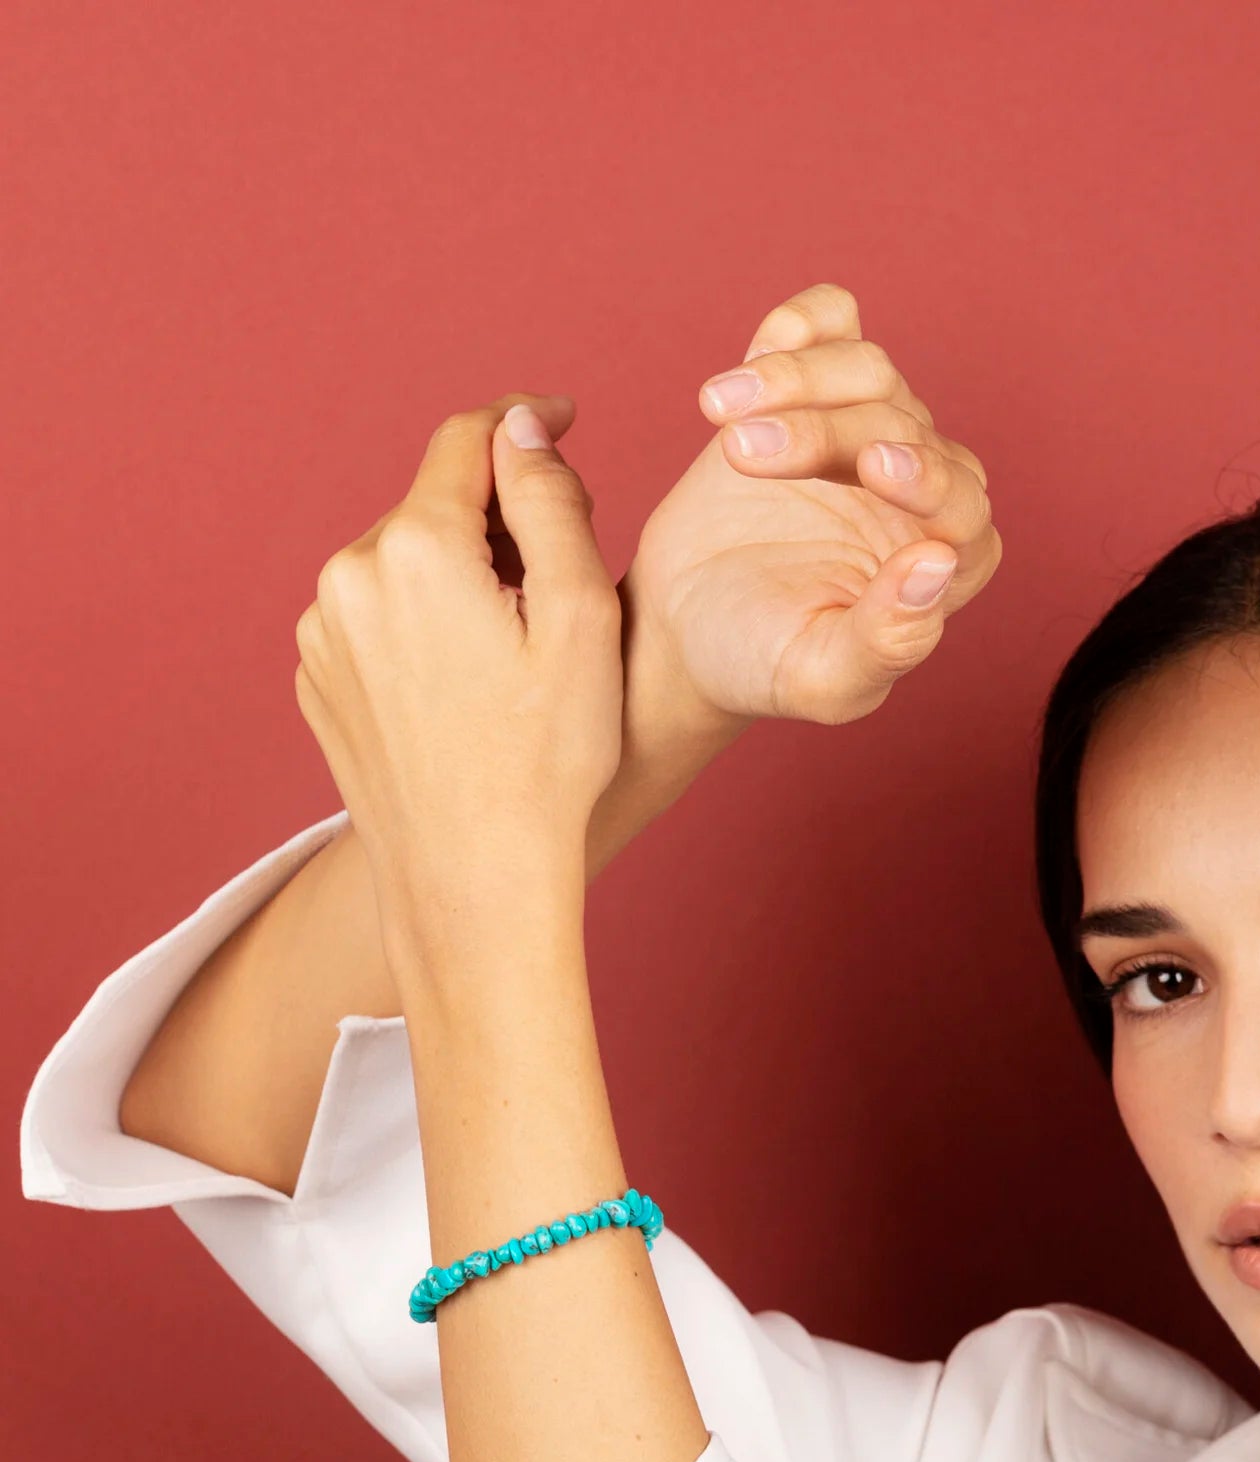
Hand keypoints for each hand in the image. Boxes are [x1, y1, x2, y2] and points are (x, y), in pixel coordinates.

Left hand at [292, 395, 622, 985]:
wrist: (473, 880)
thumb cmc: (546, 761)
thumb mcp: (581, 618)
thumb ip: (551, 500)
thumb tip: (522, 426)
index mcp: (417, 547)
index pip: (468, 439)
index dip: (524, 423)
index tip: (567, 423)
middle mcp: (349, 574)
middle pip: (437, 505)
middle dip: (499, 522)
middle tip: (565, 587)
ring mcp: (321, 632)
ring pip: (406, 564)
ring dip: (462, 578)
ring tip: (518, 655)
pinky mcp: (317, 679)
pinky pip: (378, 620)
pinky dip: (426, 628)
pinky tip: (471, 690)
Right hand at [620, 280, 1001, 753]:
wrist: (683, 623)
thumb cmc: (759, 662)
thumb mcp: (819, 678)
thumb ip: (887, 641)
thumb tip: (936, 568)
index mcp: (945, 562)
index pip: (962, 504)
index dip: (925, 478)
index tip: (873, 465)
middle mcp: (922, 487)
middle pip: (900, 426)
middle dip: (819, 434)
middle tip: (739, 455)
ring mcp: (873, 427)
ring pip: (865, 368)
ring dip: (793, 379)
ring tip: (720, 413)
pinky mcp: (817, 388)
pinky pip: (832, 323)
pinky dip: (804, 321)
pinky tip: (763, 347)